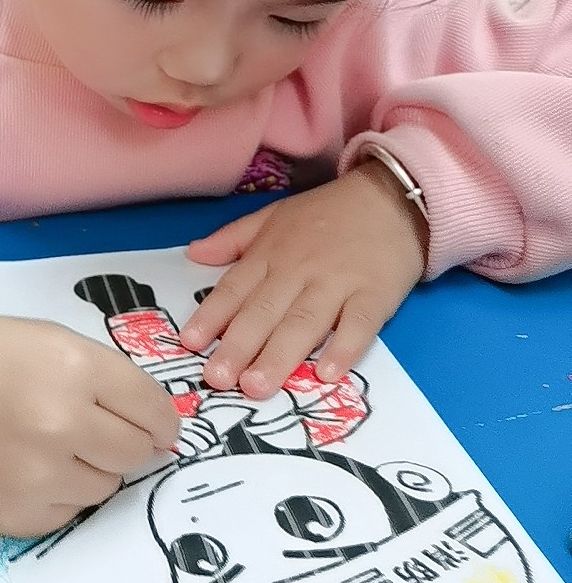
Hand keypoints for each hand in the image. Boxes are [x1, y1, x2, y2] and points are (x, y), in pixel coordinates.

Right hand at [0, 314, 179, 537]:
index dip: (161, 419)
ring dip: (92, 468)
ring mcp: (36, 475)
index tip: (157, 426)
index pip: (151, 408)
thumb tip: (160, 429)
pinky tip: (27, 464)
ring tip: (52, 442)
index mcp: (73, 368)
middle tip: (97, 430)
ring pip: (106, 487)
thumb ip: (108, 377)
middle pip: (134, 453)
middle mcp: (59, 423)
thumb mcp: (51, 340)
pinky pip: (69, 511)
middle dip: (128, 442)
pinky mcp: (14, 514)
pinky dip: (60, 492)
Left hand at [179, 162, 426, 399]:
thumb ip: (233, 238)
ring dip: (279, 355)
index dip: (211, 316)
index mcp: (270, 253)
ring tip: (257, 386)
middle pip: (264, 311)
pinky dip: (343, 348)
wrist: (393, 196)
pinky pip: (358, 324)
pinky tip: (327, 375)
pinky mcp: (375, 294)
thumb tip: (194, 254)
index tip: (189, 344)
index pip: (234, 288)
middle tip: (218, 379)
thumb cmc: (329, 211)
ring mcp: (337, 283)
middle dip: (238, 346)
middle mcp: (298, 270)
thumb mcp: (274, 214)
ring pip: (304, 322)